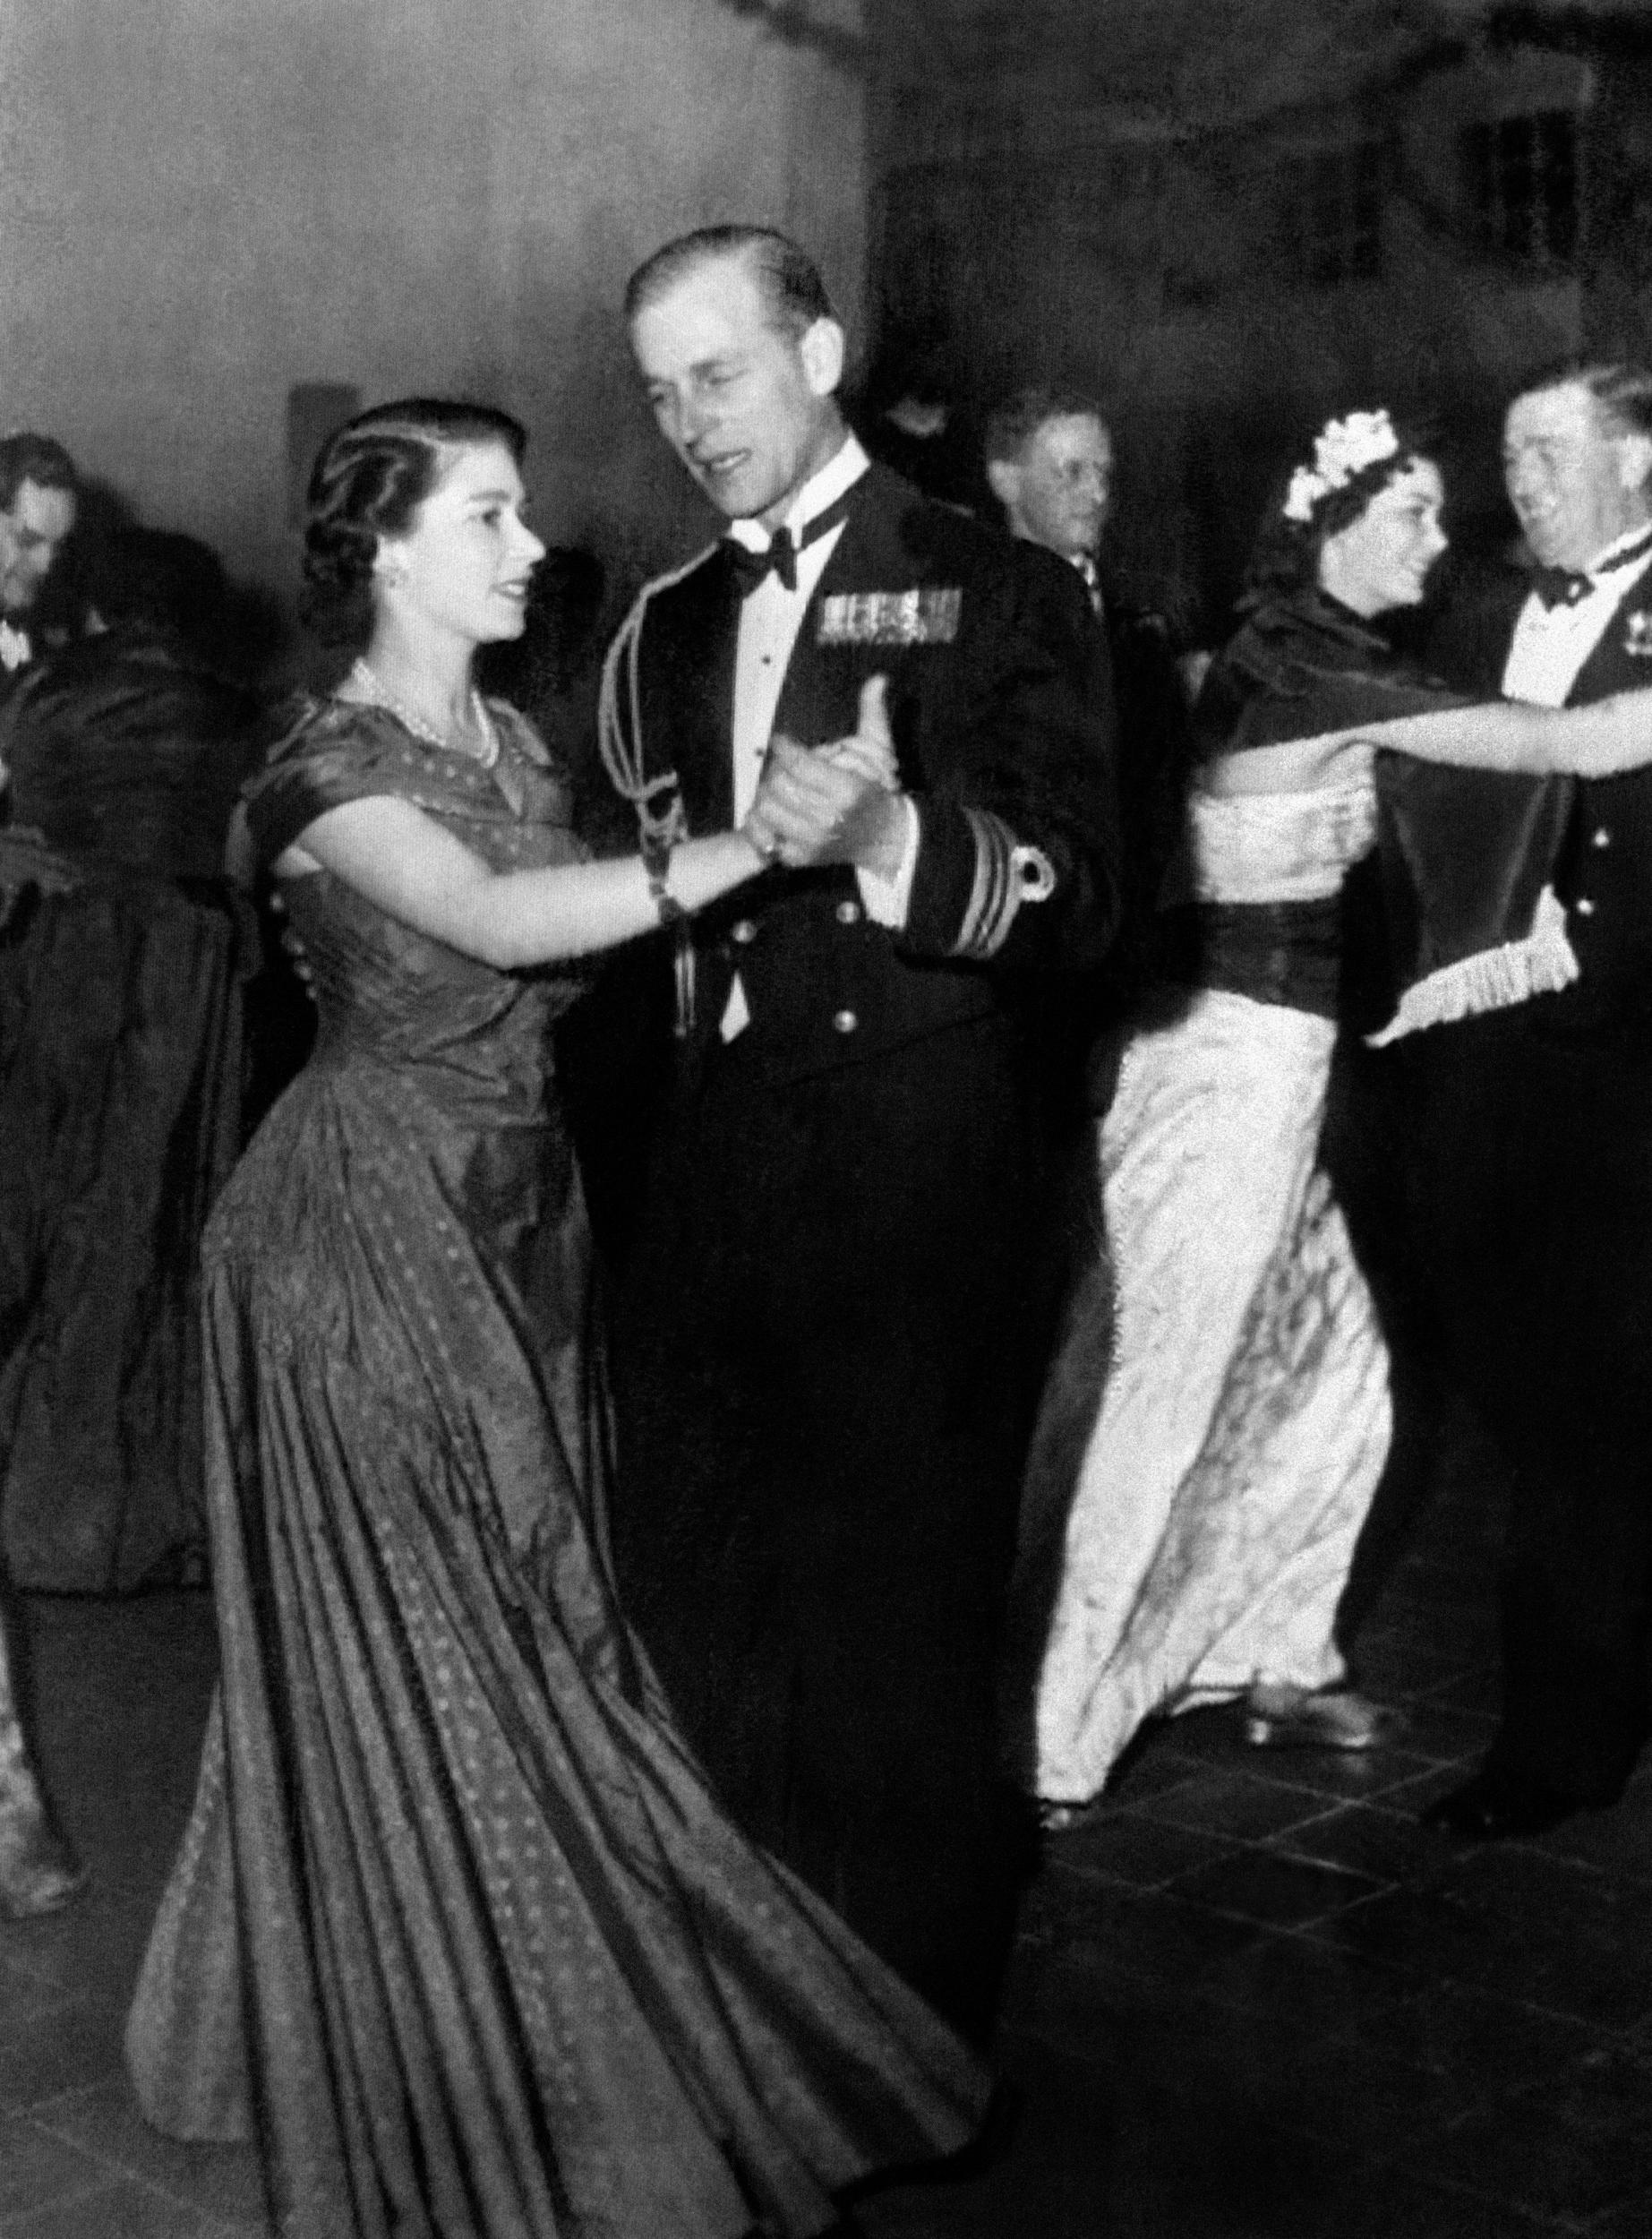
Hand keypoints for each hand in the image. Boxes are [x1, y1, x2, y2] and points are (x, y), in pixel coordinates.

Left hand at [752, 676, 905, 874]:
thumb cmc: (878, 791)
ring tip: (779, 785)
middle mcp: (830, 818)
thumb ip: (873, 714)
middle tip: (781, 764)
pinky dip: (766, 819)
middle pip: (779, 783)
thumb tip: (878, 678)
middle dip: (776, 769)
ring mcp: (814, 841)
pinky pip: (766, 832)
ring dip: (768, 792)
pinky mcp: (801, 856)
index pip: (799, 763)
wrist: (884, 841)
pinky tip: (779, 809)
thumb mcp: (882, 751)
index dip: (784, 746)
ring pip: (767, 807)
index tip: (781, 740)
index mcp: (848, 790)